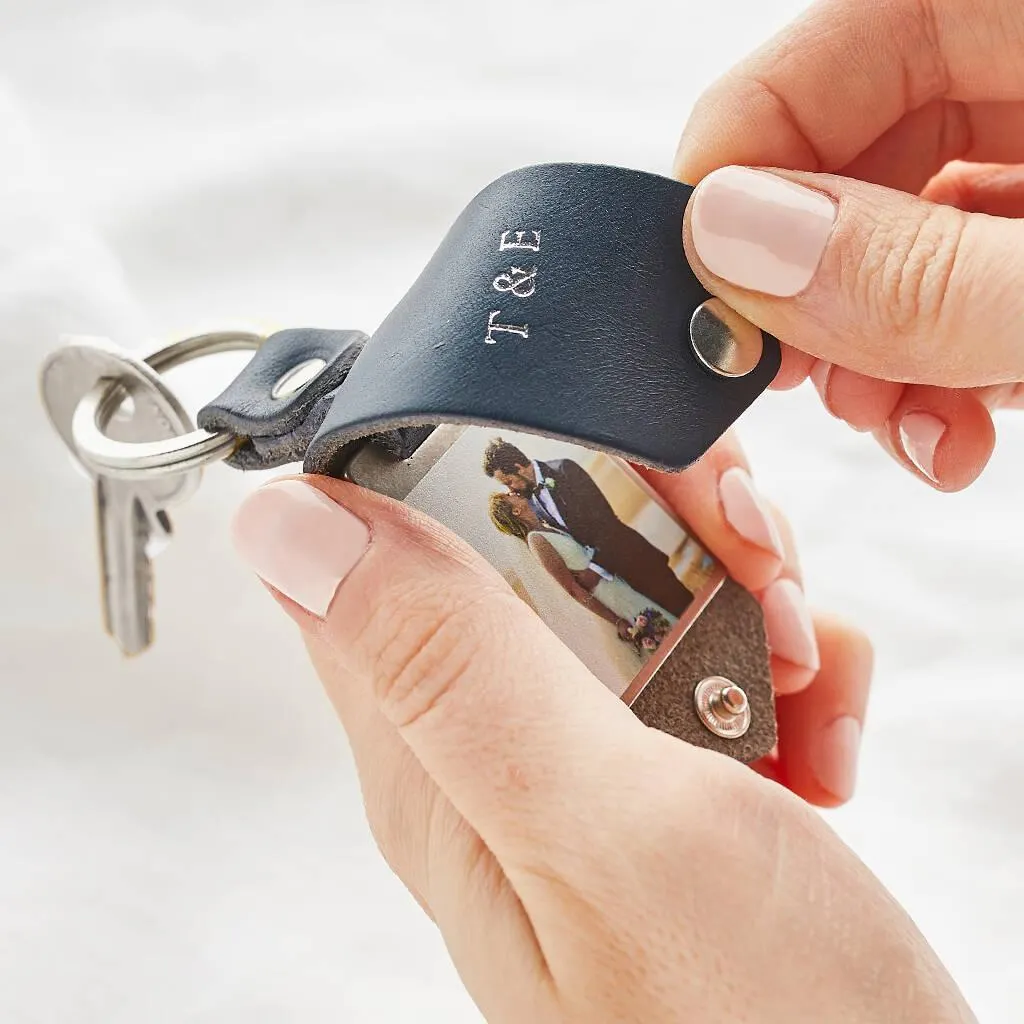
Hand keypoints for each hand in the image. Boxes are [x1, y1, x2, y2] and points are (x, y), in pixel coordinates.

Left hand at [230, 466, 971, 1022]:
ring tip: (791, 669)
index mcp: (434, 752)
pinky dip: (774, 657)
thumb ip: (456, 670)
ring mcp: (585, 758)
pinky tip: (811, 731)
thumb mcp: (604, 829)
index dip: (483, 462)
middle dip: (651, 521)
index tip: (602, 462)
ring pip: (629, 582)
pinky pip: (702, 646)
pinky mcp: (665, 768)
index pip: (387, 537)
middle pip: (527, 542)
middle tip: (744, 575)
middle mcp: (492, 749)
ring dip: (730, 588)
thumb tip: (286, 525)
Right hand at [675, 0, 1023, 491]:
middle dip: (816, 302)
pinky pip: (959, 278)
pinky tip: (962, 419)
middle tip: (815, 388)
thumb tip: (729, 242)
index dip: (734, 182)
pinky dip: (945, 361)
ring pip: (895, 237)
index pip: (815, 56)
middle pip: (847, 162)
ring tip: (919, 431)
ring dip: (879, 355)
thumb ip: (918, 273)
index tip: (710, 307)